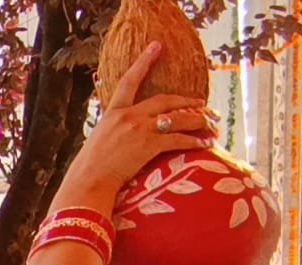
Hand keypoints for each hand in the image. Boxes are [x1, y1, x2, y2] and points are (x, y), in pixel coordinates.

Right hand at [56, 42, 216, 210]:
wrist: (89, 181)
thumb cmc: (90, 167)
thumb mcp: (99, 139)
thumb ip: (114, 129)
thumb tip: (124, 130)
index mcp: (114, 112)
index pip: (130, 81)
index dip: (144, 61)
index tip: (156, 46)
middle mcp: (128, 116)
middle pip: (165, 100)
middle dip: (187, 101)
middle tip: (202, 103)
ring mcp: (139, 130)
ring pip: (177, 118)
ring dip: (197, 119)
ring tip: (211, 122)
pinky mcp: (148, 146)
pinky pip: (178, 139)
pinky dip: (194, 141)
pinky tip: (205, 143)